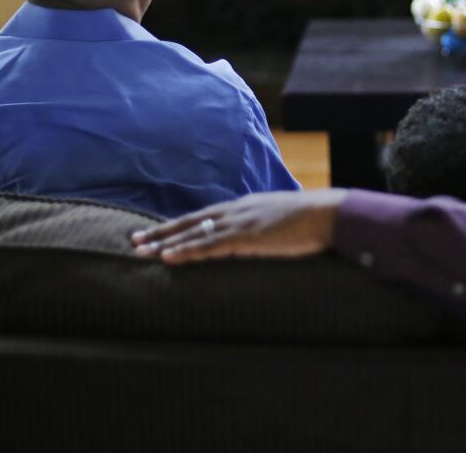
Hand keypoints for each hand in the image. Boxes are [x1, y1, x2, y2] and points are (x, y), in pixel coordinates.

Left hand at [130, 190, 347, 263]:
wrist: (331, 214)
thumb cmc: (315, 221)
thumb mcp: (285, 224)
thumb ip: (269, 231)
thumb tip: (265, 242)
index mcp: (247, 208)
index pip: (205, 217)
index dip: (180, 225)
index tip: (158, 233)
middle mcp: (238, 211)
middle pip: (191, 221)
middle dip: (162, 232)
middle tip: (134, 242)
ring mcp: (241, 222)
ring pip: (193, 232)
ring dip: (165, 243)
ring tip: (141, 252)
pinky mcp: (246, 236)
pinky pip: (209, 245)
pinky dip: (186, 250)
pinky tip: (168, 257)